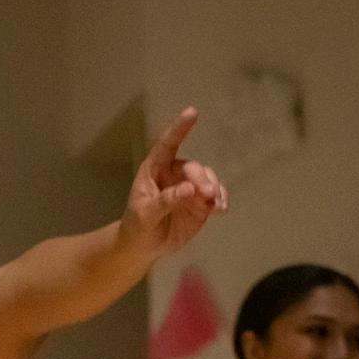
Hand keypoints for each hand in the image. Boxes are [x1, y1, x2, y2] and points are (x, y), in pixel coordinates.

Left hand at [119, 108, 227, 257]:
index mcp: (155, 169)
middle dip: (202, 179)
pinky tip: (221, 209)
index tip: (192, 112)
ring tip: (216, 204)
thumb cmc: (137, 225)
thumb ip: (166, 200)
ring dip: (215, 189)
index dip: (179, 128)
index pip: (167, 144)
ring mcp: (190, 187)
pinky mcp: (201, 203)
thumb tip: (189, 189)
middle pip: (193, 168)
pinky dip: (221, 200)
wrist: (144, 246)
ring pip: (208, 180)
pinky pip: (216, 196)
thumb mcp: (146, 213)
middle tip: (207, 194)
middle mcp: (174, 173)